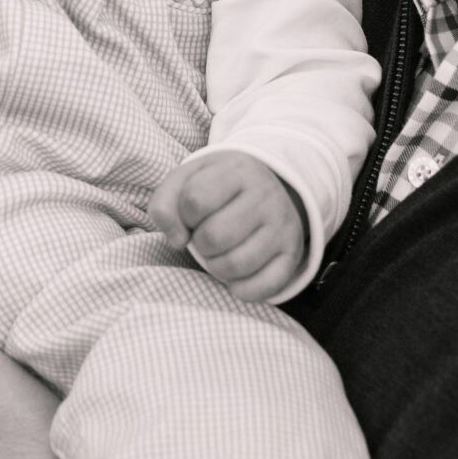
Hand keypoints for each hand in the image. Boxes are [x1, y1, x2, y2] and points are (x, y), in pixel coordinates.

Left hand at [150, 151, 307, 303]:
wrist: (268, 184)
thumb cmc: (217, 187)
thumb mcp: (186, 180)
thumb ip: (165, 204)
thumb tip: (176, 240)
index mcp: (238, 170)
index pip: (195, 200)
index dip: (184, 214)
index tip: (193, 213)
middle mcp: (266, 196)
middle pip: (213, 237)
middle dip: (199, 243)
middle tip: (206, 235)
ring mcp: (284, 226)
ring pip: (235, 265)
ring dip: (216, 266)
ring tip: (220, 253)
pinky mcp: (292, 255)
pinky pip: (262, 287)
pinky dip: (240, 288)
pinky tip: (236, 273)